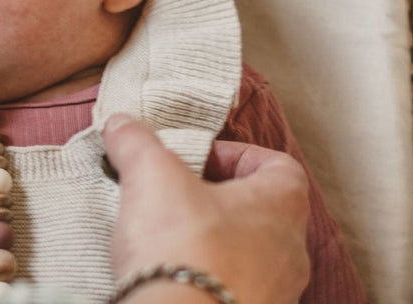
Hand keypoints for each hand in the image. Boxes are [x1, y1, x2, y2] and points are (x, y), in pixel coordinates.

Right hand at [102, 114, 309, 303]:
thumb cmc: (185, 250)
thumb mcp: (151, 178)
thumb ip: (138, 144)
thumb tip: (121, 125)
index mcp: (281, 205)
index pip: (278, 165)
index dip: (236, 154)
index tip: (195, 159)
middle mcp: (291, 252)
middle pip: (260, 212)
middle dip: (217, 201)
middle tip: (174, 197)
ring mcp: (277, 294)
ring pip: (249, 256)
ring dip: (213, 245)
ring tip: (168, 242)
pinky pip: (234, 293)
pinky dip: (206, 282)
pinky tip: (171, 280)